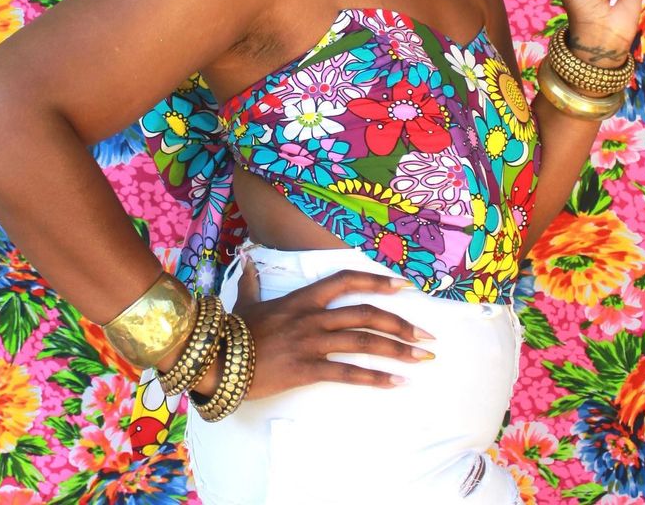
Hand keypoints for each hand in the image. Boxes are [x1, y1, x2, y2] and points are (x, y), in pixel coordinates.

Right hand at [194, 263, 434, 399]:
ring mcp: (311, 342)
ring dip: (398, 350)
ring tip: (421, 358)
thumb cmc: (234, 331)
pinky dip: (375, 378)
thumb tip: (247, 260)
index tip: (403, 286)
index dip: (376, 281)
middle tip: (426, 335)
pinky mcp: (307, 369)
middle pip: (366, 314)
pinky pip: (348, 372)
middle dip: (401, 323)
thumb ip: (252, 281)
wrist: (217, 358)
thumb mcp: (246, 301)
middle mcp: (312, 316)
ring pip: (364, 341)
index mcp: (302, 298)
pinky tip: (396, 383)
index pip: (346, 281)